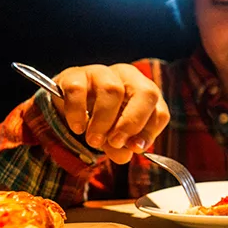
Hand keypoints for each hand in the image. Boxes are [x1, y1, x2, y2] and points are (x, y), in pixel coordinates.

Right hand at [51, 64, 169, 163]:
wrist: (68, 106)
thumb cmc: (101, 120)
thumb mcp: (114, 137)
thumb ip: (121, 147)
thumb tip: (125, 154)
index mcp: (145, 93)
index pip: (160, 112)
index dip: (149, 133)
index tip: (134, 148)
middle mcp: (129, 77)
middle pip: (146, 93)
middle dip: (132, 122)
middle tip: (116, 142)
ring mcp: (102, 72)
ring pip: (112, 90)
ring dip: (103, 121)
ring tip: (94, 140)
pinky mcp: (75, 74)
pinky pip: (79, 90)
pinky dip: (77, 113)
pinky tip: (77, 127)